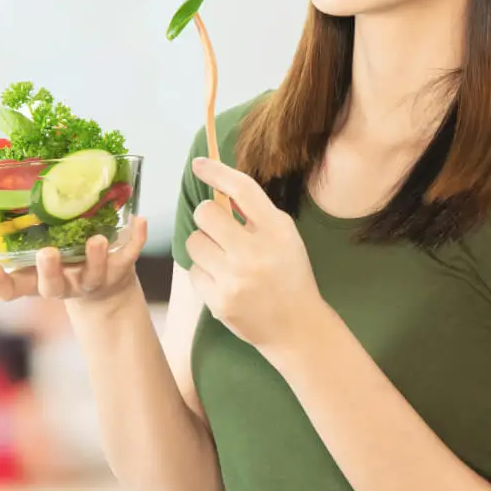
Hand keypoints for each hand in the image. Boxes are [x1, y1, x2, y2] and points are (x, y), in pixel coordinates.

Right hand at [0, 217, 148, 303]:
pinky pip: (128, 255)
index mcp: (35, 279)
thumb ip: (24, 221)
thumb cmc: (62, 259)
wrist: (103, 289)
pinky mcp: (118, 270)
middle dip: (50, 270)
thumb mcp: (39, 245)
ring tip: (97, 239)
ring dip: (95, 257)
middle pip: (52, 286)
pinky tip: (140, 220)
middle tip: (47, 253)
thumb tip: (8, 169)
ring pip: (92, 275)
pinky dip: (136, 239)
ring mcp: (91, 279)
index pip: (9, 289)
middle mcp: (62, 284)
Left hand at [186, 157, 327, 353]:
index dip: (217, 172)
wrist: (296, 326)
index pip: (242, 189)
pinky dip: (204, 273)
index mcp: (277, 231)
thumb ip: (256, 214)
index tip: (199, 165)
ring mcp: (235, 279)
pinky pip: (193, 270)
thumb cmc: (288, 273)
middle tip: (220, 231)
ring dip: (204, 246)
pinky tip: (224, 282)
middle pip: (205, 213)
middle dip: (208, 218)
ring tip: (223, 259)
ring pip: (194, 242)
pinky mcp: (219, 301)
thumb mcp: (284, 237)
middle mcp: (255, 253)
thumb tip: (219, 188)